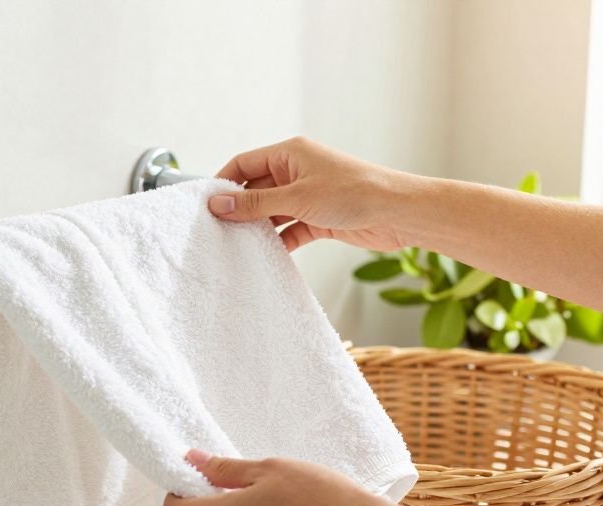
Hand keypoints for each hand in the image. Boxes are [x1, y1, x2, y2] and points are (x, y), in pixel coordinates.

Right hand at [209, 136, 421, 251]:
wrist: (397, 213)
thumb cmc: (354, 192)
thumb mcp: (297, 197)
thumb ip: (255, 203)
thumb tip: (218, 204)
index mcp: (290, 153)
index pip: (244, 164)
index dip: (223, 182)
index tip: (206, 205)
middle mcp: (297, 171)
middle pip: (255, 189)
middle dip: (238, 209)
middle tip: (216, 229)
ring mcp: (307, 195)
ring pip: (271, 211)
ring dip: (257, 227)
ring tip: (236, 244)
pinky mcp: (318, 218)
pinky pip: (288, 229)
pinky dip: (278, 241)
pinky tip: (265, 254)